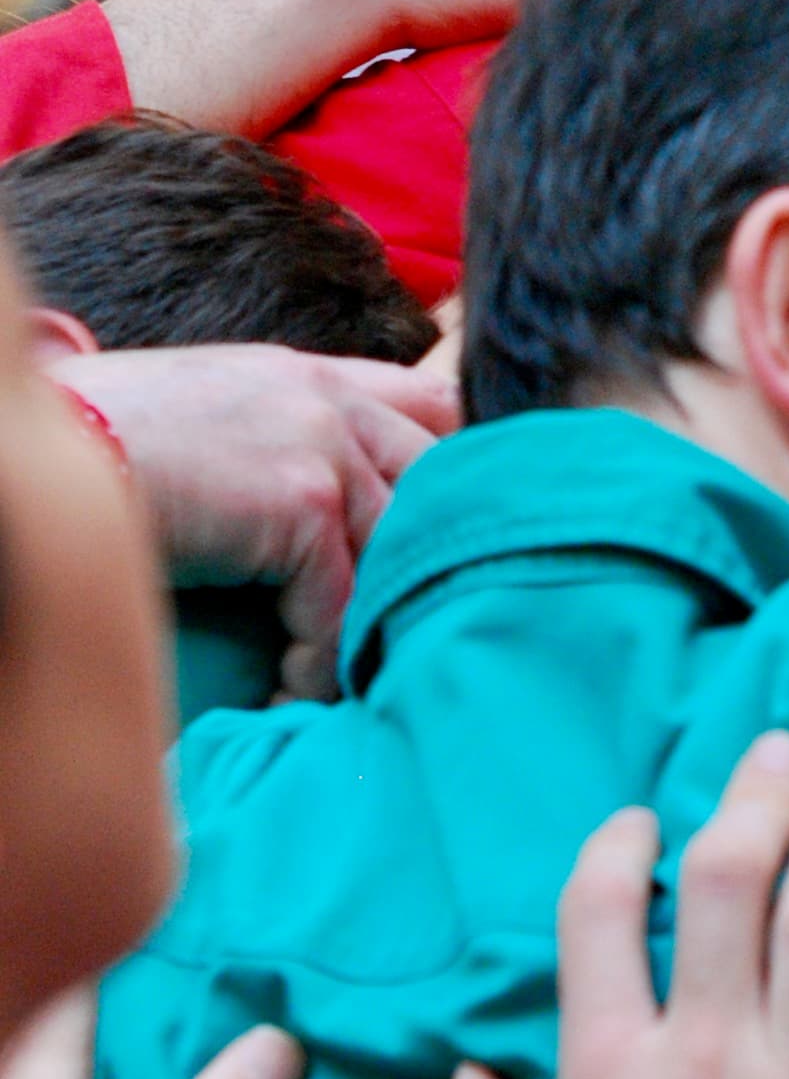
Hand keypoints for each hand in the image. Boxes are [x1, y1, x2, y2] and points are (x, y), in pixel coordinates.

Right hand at [40, 343, 455, 696]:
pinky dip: (317, 666)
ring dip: (377, 627)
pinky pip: (342, 605)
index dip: (456, 468)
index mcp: (308, 378)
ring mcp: (323, 442)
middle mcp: (330, 399)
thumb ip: (264, 448)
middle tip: (407, 638)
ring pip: (401, 548)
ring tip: (346, 687)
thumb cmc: (92, 453)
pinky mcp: (301, 500)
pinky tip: (280, 700)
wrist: (33, 456)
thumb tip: (289, 524)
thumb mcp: (202, 425)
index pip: (433, 401)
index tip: (448, 541)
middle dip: (439, 557)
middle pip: (444, 475)